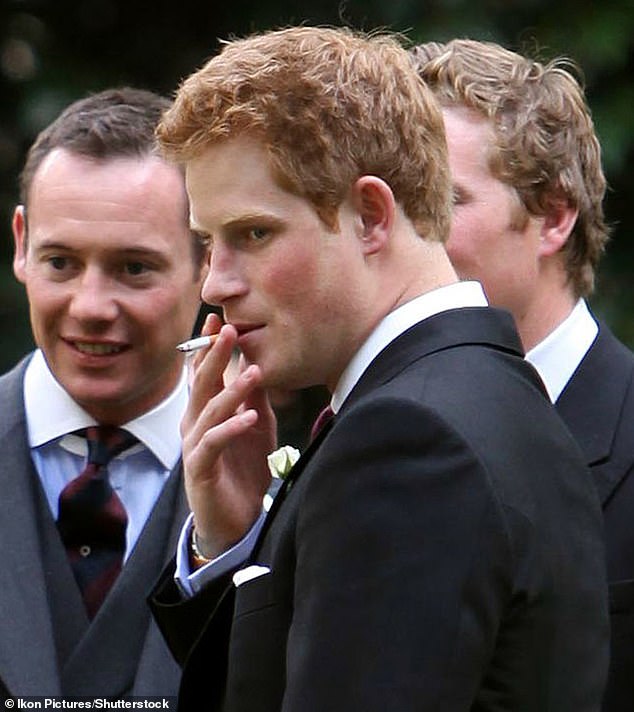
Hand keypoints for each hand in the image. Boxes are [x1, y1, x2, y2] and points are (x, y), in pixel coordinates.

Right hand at [181, 315, 275, 557]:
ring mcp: (194, 446)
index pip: (205, 373)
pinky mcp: (200, 468)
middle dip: (215, 356)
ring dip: (232, 390)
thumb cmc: (243, 469)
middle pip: (202, 384)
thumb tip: (257, 366)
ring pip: (209, 410)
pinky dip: (231, 428)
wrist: (234, 519)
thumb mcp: (256, 428)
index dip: (209, 347)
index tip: (219, 320)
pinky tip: (249, 417)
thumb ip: (254, 399)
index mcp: (206, 411)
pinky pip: (213, 443)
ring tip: (253, 372)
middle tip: (228, 330)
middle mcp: (194, 424)